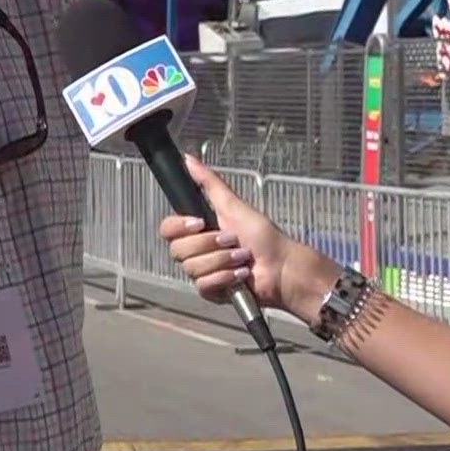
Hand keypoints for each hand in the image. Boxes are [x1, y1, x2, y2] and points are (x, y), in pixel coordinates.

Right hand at [159, 155, 339, 321]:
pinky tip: (240, 275)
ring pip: (191, 268)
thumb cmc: (263, 236)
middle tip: (233, 241)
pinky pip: (203, 285)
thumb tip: (189, 159)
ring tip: (243, 258)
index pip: (168, 228)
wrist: (281, 266)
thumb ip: (209, 183)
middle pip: (178, 250)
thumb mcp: (234, 205)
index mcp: (198, 230)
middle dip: (210, 245)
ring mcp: (203, 272)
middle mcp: (197, 251)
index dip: (180, 227)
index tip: (201, 223)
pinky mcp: (211, 291)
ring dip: (222, 261)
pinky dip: (225, 278)